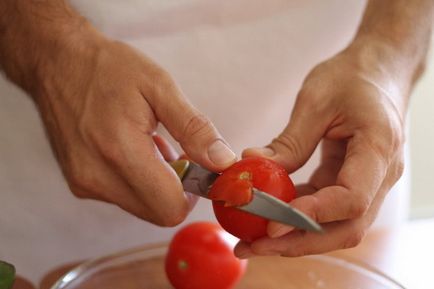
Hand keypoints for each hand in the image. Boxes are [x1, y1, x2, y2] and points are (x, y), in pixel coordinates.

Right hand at [33, 27, 235, 225]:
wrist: (57, 63)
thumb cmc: (108, 68)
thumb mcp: (159, 87)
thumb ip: (193, 128)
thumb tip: (223, 162)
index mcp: (120, 151)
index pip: (170, 208)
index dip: (194, 193)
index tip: (198, 166)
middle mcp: (97, 177)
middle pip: (158, 212)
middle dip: (177, 189)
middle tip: (176, 152)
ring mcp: (85, 183)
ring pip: (142, 206)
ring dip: (158, 183)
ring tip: (151, 142)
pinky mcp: (79, 183)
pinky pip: (123, 197)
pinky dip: (138, 180)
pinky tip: (133, 149)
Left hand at [235, 44, 406, 256]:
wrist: (379, 71)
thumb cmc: (353, 77)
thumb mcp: (316, 101)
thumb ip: (290, 141)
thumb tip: (254, 166)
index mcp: (377, 148)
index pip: (351, 198)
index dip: (313, 214)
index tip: (273, 223)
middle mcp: (379, 174)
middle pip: (345, 227)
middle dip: (298, 242)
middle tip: (254, 246)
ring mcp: (368, 181)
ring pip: (336, 225)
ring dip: (295, 236)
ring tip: (253, 240)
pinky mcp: (351, 180)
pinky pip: (326, 208)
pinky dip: (298, 217)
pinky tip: (269, 216)